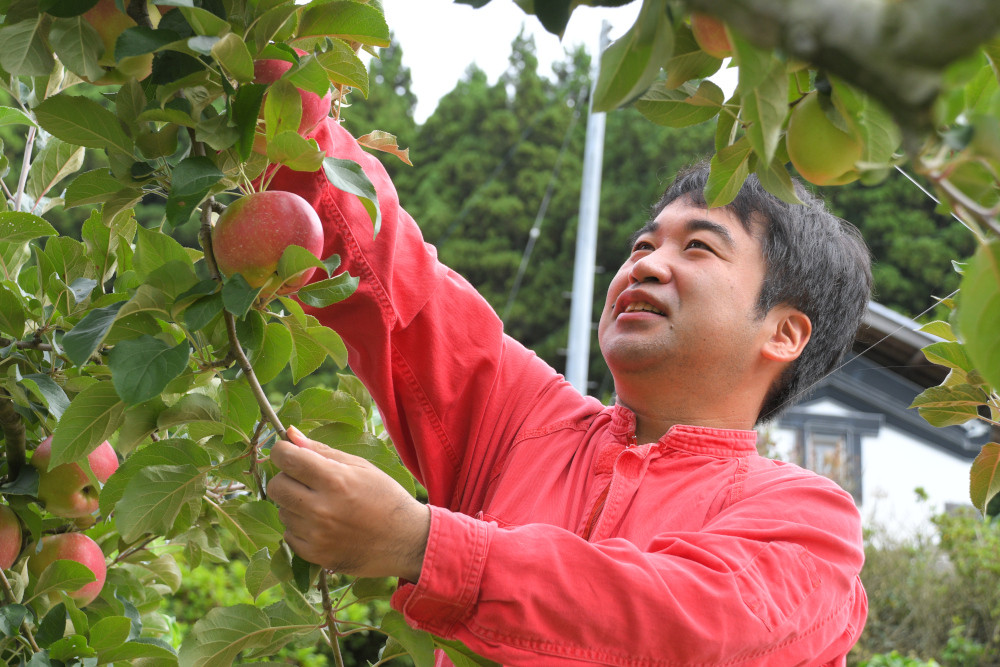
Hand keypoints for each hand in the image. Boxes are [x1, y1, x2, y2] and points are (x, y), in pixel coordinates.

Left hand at [267, 426, 429, 580]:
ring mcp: (316, 534)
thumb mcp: (361, 467)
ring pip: (282, 511)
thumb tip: (290, 434)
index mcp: (335, 480)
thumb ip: (323, 451)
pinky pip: (288, 535)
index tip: (288, 453)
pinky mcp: (315, 555)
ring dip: (295, 505)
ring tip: (321, 505)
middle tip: (304, 480)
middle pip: (276, 486)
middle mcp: (321, 508)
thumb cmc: (385, 497)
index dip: (282, 451)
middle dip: (285, 478)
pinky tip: (322, 525)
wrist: (405, 541)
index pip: (286, 459)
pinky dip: (300, 528)